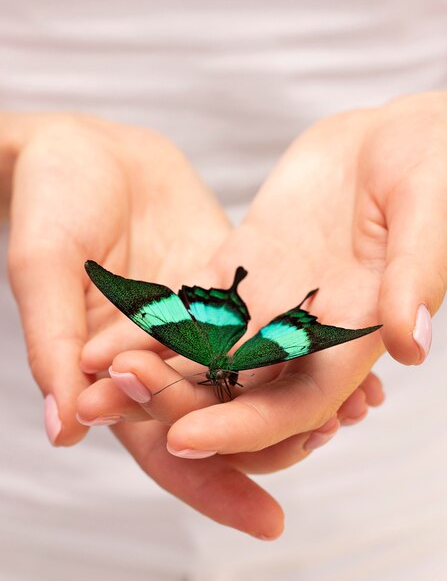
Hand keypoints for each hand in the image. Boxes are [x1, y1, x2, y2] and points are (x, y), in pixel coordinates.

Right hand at [3, 112, 377, 539]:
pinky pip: (267, 319)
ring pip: (253, 376)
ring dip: (300, 395)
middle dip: (276, 441)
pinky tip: (341, 342)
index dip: (213, 486)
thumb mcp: (44, 268)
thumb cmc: (48, 203)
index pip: (164, 449)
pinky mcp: (223, 287)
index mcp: (112, 375)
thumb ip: (52, 343)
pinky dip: (300, 337)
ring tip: (356, 404)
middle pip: (223, 421)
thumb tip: (65, 429)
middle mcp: (161, 360)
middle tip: (329, 440)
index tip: (268, 520)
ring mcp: (196, 324)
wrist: (82, 150)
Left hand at [82, 92, 444, 468]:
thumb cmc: (430, 171)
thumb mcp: (430, 214)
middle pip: (234, 390)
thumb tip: (409, 345)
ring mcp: (268, 301)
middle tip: (106, 401)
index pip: (295, 406)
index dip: (242, 427)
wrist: (393, 141)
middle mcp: (305, 333)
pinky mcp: (242, 266)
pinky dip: (152, 318)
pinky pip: (193, 301)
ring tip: (88, 371)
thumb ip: (418, 275)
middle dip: (171, 403)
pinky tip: (107, 322)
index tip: (183, 438)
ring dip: (147, 365)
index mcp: (352, 337)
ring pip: (202, 351)